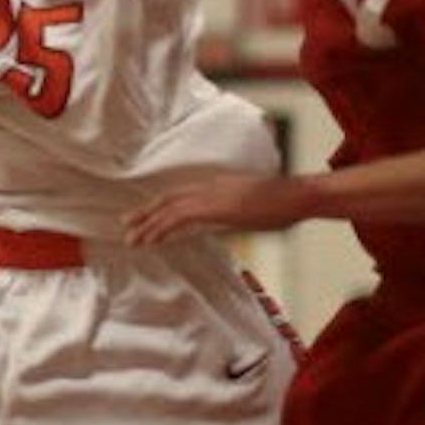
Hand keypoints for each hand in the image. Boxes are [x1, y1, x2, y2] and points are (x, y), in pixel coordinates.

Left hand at [124, 173, 309, 245]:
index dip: (160, 206)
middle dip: (146, 213)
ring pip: (170, 208)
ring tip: (132, 238)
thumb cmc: (282, 203)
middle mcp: (210, 186)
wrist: (298, 195)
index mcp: (218, 185)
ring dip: (148, 224)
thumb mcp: (250, 210)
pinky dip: (162, 227)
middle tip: (126, 225)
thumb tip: (219, 224)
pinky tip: (152, 239)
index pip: (181, 194)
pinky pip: (181, 217)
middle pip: (169, 198)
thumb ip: (230, 215)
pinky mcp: (216, 206)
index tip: (144, 217)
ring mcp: (213, 194)